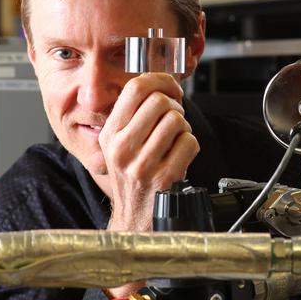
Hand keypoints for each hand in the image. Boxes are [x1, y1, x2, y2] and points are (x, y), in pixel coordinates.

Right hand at [99, 73, 199, 232]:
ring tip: (175, 139)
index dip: (160, 81)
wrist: (135, 218)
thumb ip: (133, 115)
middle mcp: (122, 149)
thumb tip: (160, 84)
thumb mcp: (119, 146)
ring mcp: (143, 164)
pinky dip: (190, 144)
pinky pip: (189, 142)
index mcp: (110, 134)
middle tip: (174, 117)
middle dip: (174, 106)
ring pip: (176, 120)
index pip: (135, 89)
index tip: (170, 88)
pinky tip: (180, 154)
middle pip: (159, 101)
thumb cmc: (132, 178)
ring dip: (183, 127)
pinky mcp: (164, 178)